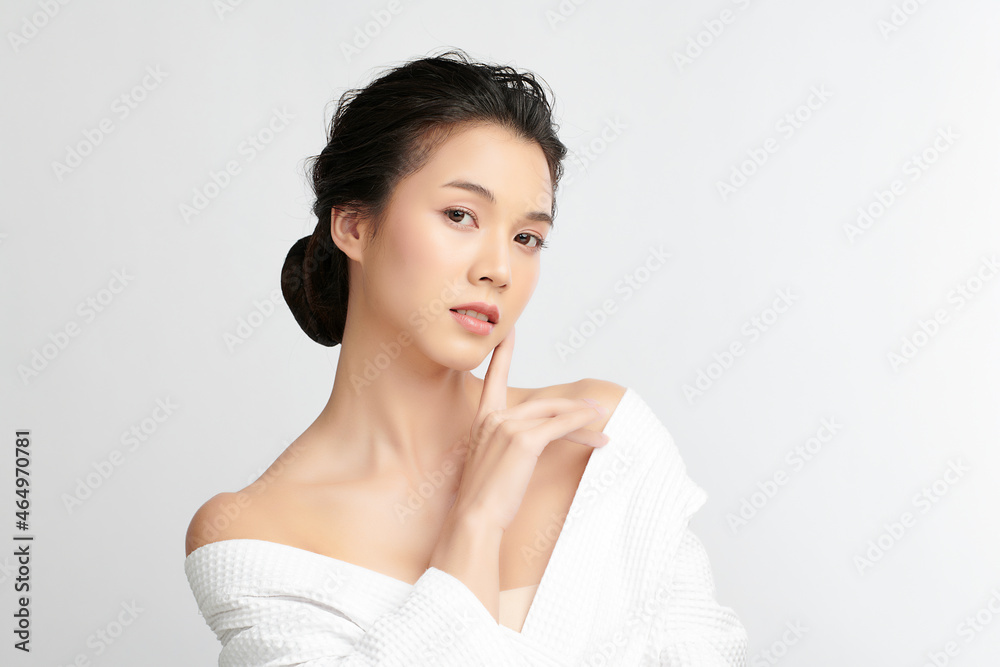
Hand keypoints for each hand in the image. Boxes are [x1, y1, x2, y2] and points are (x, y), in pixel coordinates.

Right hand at [450, 325, 609, 531]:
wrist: (474, 519)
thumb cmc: (484, 497)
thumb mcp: (493, 463)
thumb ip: (507, 445)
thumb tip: (528, 444)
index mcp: (482, 419)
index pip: (493, 378)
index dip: (503, 353)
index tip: (509, 330)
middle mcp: (492, 417)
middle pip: (542, 404)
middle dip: (571, 406)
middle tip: (595, 407)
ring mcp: (507, 427)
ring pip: (554, 415)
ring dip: (582, 416)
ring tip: (602, 419)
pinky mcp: (523, 441)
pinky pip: (560, 427)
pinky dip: (581, 425)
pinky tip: (597, 430)